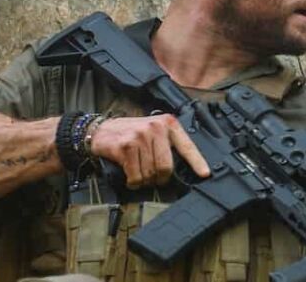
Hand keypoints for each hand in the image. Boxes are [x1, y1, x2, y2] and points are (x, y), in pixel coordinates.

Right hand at [90, 115, 210, 188]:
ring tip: (139, 173)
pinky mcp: (126, 146)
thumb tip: (183, 167)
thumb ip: (167, 144)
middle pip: (166, 167)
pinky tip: (130, 176)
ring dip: (144, 181)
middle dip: (160, 178)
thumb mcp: (153, 131)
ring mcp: (140, 136)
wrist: (100, 130)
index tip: (205, 174)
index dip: (197, 162)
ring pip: (151, 173)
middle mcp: (156, 128)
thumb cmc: (129, 133)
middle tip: (153, 178)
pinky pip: (136, 176)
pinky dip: (133, 182)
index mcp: (168, 124)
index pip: (187, 146)